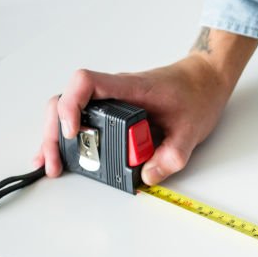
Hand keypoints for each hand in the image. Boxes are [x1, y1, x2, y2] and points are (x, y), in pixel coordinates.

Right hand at [35, 27, 257, 184]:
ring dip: (55, 135)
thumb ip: (173, 155)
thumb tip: (149, 176)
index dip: (71, 104)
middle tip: (54, 161)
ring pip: (69, 110)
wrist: (205, 80)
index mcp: (130, 88)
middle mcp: (114, 92)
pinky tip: (61, 154)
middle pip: (66, 100)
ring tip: (51, 163)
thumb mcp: (192, 130)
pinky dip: (67, 136)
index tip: (71, 131)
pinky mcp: (113, 111)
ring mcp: (111, 101)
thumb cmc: (197, 95)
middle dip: (53, 131)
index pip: (87, 82)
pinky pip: (82, 118)